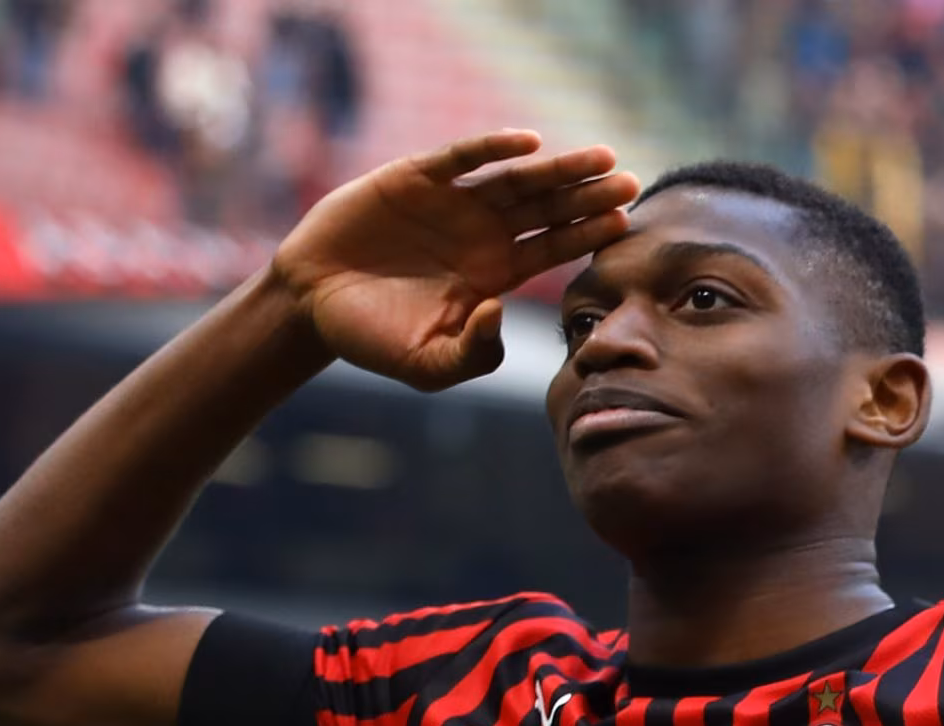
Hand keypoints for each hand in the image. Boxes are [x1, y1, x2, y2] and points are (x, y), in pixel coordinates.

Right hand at [270, 131, 638, 392]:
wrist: (312, 304)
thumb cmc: (375, 339)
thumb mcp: (429, 364)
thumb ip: (474, 352)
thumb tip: (502, 312)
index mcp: (496, 274)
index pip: (553, 249)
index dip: (588, 234)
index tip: (624, 223)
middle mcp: (483, 233)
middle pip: (548, 209)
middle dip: (589, 194)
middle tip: (631, 181)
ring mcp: (452, 203)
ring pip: (517, 179)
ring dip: (559, 168)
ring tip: (601, 157)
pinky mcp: (415, 178)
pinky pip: (462, 158)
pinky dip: (493, 148)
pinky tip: (528, 143)